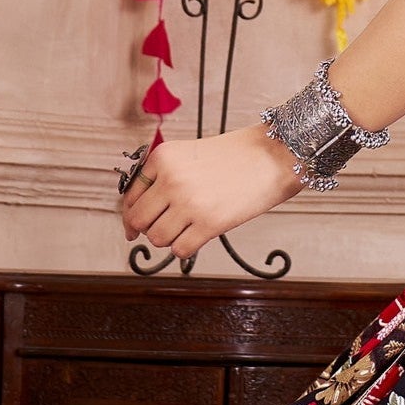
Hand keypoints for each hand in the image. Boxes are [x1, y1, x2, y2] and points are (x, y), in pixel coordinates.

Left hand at [120, 126, 299, 269]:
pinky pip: (180, 250)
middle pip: (138, 220)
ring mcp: (189, 202)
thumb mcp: (188, 155)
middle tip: (165, 227)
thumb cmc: (234, 157)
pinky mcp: (209, 224)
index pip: (130, 196)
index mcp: (162, 157)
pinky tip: (198, 236)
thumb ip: (160, 179)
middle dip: (148, 228)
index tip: (136, 225)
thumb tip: (132, 222)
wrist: (274, 156)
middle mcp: (171, 179)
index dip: (132, 214)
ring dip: (168, 239)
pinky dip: (185, 248)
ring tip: (186, 228)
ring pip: (157, 238)